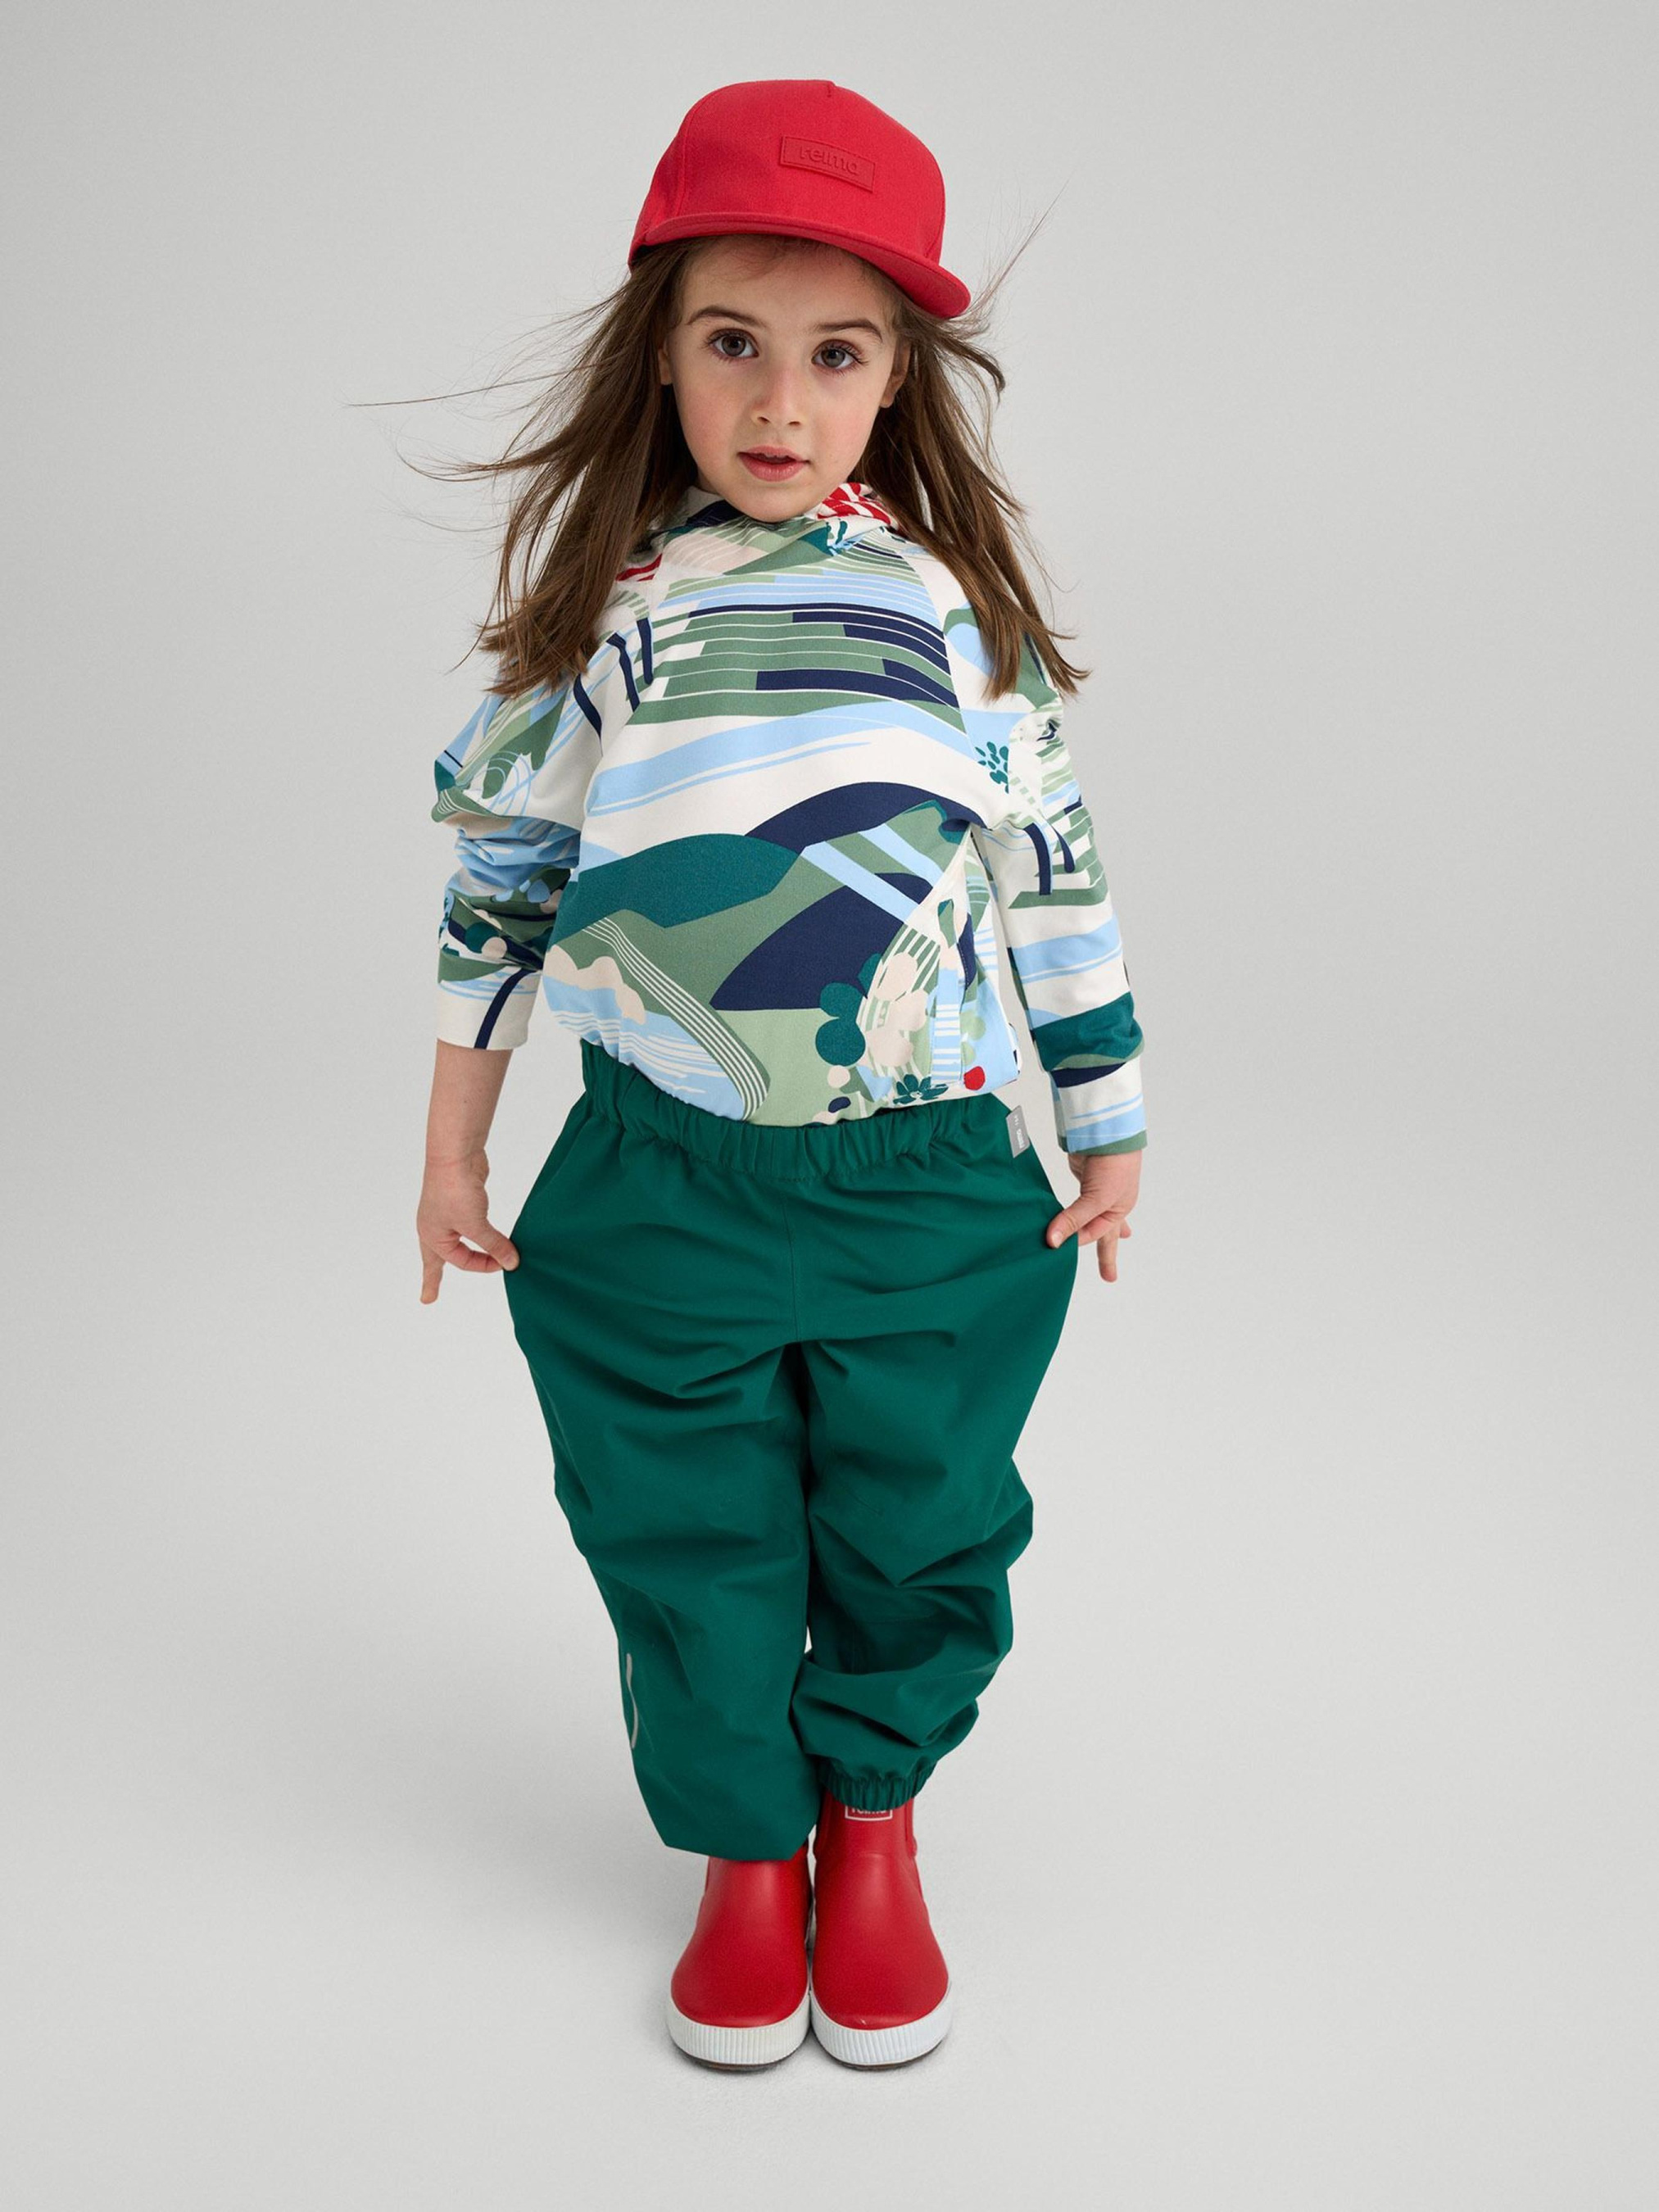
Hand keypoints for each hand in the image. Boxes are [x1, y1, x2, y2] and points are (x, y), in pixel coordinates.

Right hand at [417, 1147, 519, 1303]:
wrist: (454, 1154)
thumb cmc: (455, 1191)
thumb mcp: (476, 1224)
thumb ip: (494, 1245)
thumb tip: (512, 1263)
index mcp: (432, 1236)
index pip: (460, 1261)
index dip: (484, 1265)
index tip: (504, 1266)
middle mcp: (435, 1226)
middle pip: (437, 1258)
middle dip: (433, 1277)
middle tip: (429, 1296)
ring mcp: (445, 1212)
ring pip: (455, 1238)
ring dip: (461, 1250)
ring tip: (452, 1262)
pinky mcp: (460, 1199)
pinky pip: (468, 1222)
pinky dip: (475, 1229)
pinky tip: (477, 1228)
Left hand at [1046, 1148, 1142, 1282]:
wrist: (1108, 1131)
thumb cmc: (1115, 1166)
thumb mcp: (1097, 1199)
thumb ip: (1073, 1220)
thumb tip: (1052, 1241)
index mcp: (1119, 1210)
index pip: (1094, 1235)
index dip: (1075, 1241)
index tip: (1055, 1247)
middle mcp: (1110, 1203)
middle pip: (1104, 1234)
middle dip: (1107, 1255)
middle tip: (1110, 1276)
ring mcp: (1097, 1190)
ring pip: (1089, 1217)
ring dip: (1087, 1230)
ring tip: (1099, 1246)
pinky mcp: (1084, 1178)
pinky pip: (1077, 1200)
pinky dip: (1073, 1209)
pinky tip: (1073, 1214)